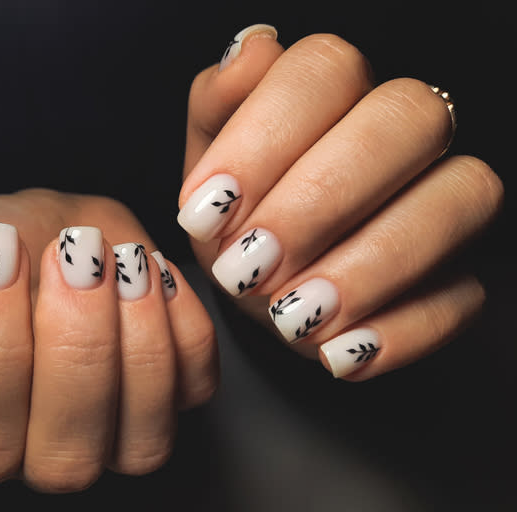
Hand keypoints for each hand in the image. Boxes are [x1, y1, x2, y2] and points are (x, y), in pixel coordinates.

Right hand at [0, 189, 216, 510]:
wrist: (55, 228)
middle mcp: (52, 452)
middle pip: (67, 451)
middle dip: (74, 341)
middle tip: (72, 255)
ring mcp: (122, 432)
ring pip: (142, 437)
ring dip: (136, 336)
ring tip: (119, 259)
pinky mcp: (179, 396)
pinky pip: (197, 385)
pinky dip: (183, 324)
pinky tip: (156, 275)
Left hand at [178, 26, 502, 379]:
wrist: (256, 286)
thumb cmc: (231, 218)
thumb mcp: (202, 165)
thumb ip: (217, 108)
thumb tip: (252, 50)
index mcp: (332, 95)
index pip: (326, 69)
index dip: (265, 138)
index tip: (207, 210)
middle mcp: (400, 136)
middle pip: (407, 118)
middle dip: (320, 200)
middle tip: (248, 265)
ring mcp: (440, 203)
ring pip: (459, 197)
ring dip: (367, 267)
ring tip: (289, 316)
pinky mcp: (458, 276)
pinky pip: (463, 296)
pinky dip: (400, 332)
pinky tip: (334, 353)